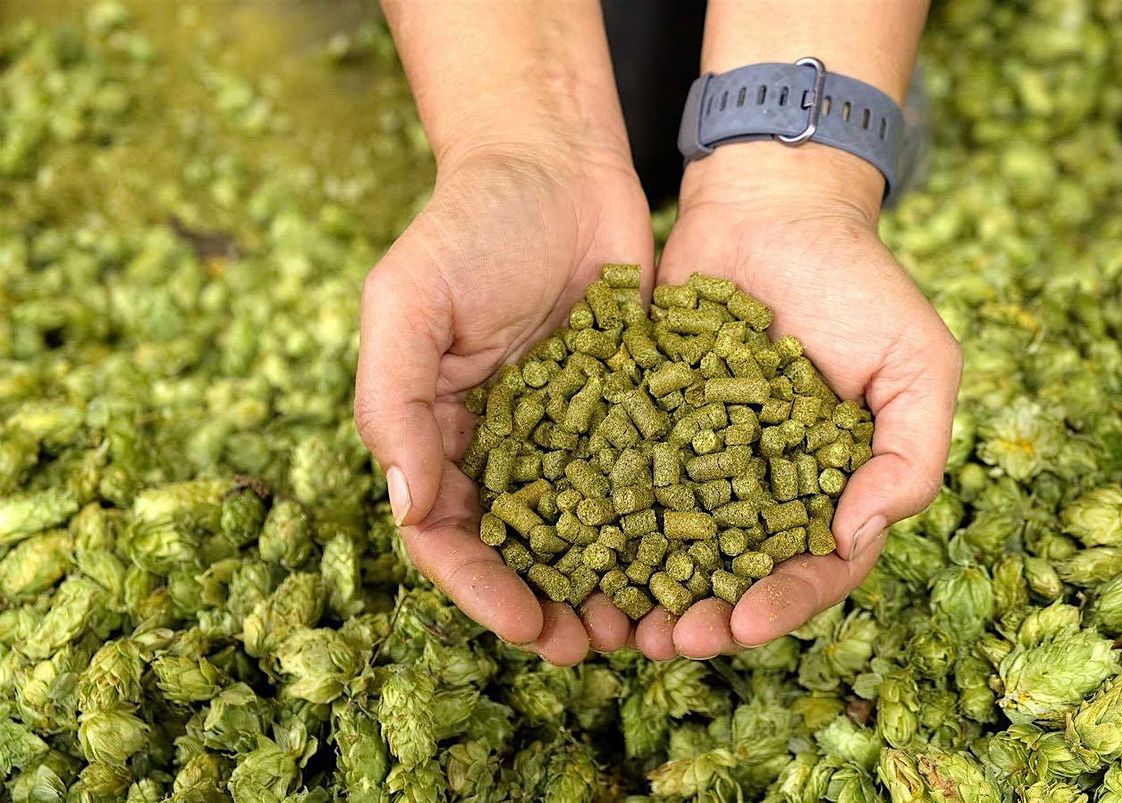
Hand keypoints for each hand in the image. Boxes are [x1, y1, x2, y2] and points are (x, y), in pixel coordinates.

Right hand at [354, 139, 653, 664]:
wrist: (555, 163)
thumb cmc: (468, 225)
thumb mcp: (408, 300)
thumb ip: (395, 399)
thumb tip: (408, 507)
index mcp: (436, 433)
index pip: (445, 533)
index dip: (479, 587)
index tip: (524, 625)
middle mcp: (501, 447)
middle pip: (518, 550)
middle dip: (547, 604)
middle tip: (590, 648)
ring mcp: (567, 433)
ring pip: (584, 530)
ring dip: (606, 582)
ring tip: (643, 626)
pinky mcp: (627, 411)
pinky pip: (640, 479)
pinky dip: (657, 523)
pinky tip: (691, 557)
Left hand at [649, 143, 960, 659]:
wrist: (771, 206)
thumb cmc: (857, 282)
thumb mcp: (916, 361)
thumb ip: (909, 452)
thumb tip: (857, 536)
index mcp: (831, 486)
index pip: (814, 565)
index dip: (784, 601)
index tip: (745, 623)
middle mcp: (763, 484)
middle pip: (734, 571)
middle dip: (704, 615)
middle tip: (667, 644)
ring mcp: (700, 456)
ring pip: (672, 541)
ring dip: (646, 588)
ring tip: (616, 624)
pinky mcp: (647, 421)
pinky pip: (624, 478)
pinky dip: (604, 518)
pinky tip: (576, 548)